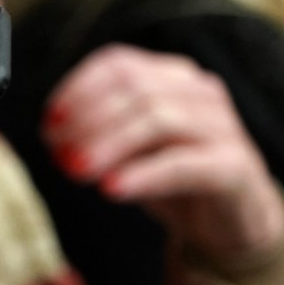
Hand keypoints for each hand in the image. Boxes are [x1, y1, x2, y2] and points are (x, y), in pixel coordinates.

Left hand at [43, 45, 283, 275]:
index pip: (119, 64)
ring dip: (109, 145)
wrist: (232, 220)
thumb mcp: (128, 150)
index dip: (77, 90)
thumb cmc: (173, 178)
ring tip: (77, 170)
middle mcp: (201, 94)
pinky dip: (142, 174)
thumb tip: (54, 135)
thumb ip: (95, 135)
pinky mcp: (234, 167)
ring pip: (159, 119)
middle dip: (88, 120)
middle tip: (59, 153)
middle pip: (136, 89)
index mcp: (173, 78)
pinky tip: (111, 188)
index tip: (49, 123)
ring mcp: (222, 127)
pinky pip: (183, 163)